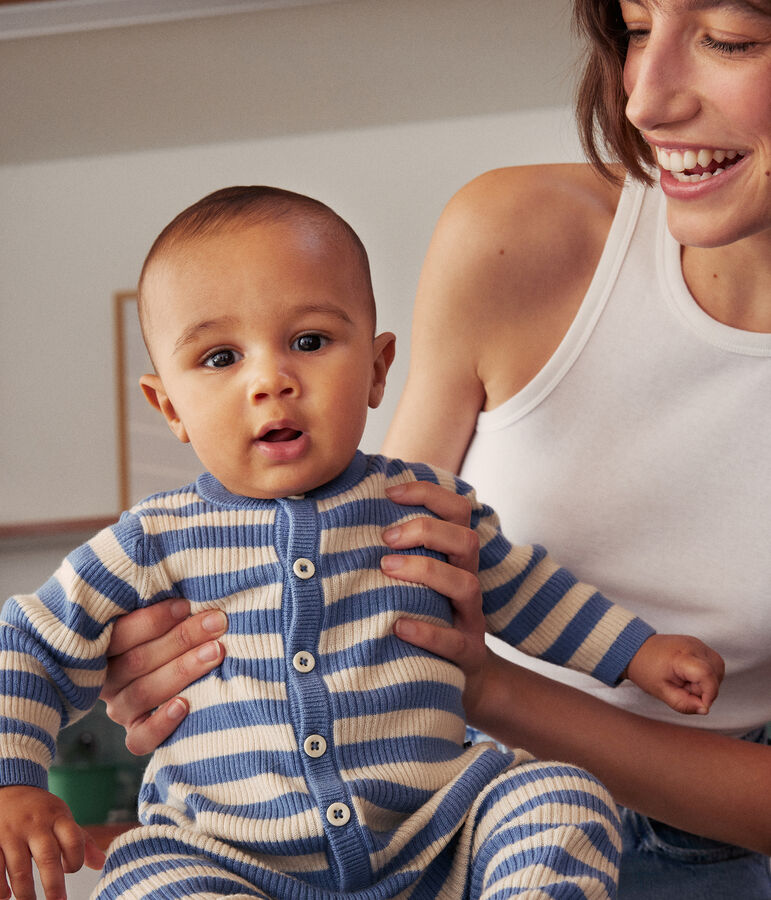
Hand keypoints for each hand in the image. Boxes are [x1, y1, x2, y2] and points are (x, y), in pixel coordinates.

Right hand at [0, 786, 103, 899]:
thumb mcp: (63, 817)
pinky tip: (6, 896)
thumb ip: (81, 840)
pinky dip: (0, 886)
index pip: (74, 840)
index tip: (70, 870)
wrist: (11, 788)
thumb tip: (101, 863)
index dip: (76, 859)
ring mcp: (12, 833)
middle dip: (54, 884)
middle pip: (48, 857)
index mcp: (58, 817)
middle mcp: (35, 825)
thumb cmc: (41, 810)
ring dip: (26, 892)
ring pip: (20, 868)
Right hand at [100, 598, 226, 755]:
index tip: (186, 604)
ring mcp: (120, 708)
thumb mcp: (163, 615)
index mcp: (104, 645)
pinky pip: (141, 738)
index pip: (120, 633)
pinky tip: (185, 705)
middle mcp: (107, 678)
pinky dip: (162, 722)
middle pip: (139, 660)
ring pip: (144, 692)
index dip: (154, 620)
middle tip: (217, 622)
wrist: (173, 671)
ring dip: (183, 670)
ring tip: (216, 652)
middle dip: (182, 638)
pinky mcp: (135, 734)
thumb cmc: (170, 632)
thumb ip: (167, 604)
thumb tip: (192, 573)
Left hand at [382, 481, 489, 717]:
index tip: (390, 492)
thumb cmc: (423, 615)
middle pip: (467, 540)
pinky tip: (397, 626)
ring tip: (386, 568)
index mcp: (456, 557)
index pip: (458, 510)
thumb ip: (395, 549)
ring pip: (466, 585)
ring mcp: (470, 619)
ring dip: (426, 571)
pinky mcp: (467, 654)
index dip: (428, 494)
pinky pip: (454, 641)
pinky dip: (426, 631)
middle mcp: (468, 581)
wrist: (459, 678)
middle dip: (426, 531)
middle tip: (386, 537)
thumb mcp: (415, 578)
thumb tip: (344, 511)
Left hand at [625, 634, 724, 714]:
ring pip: (718, 668)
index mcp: (681, 656)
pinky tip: (691, 676)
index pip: (707, 674)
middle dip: (707, 689)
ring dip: (708, 681)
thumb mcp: (661, 692)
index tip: (701, 704)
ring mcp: (697, 643)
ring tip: (687, 682)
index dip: (709, 693)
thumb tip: (705, 709)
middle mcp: (693, 646)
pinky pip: (713, 662)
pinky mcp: (698, 644)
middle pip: (715, 672)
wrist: (636, 650)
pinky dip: (707, 674)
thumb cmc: (646, 669)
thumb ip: (684, 704)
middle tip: (686, 690)